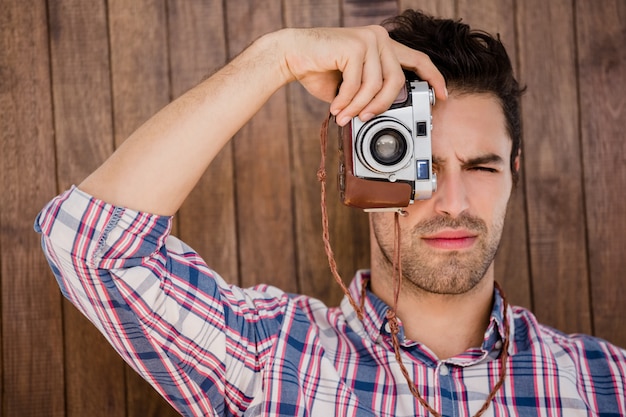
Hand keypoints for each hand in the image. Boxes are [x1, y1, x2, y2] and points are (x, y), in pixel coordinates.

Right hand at [276, 25, 446, 125]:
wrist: (290, 55)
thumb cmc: (318, 70)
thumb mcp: (350, 86)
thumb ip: (368, 94)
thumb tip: (380, 116)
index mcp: (382, 45)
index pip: (417, 59)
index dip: (433, 78)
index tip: (442, 95)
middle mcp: (379, 38)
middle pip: (396, 81)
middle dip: (381, 107)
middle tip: (364, 119)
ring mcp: (368, 39)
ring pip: (375, 86)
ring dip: (358, 107)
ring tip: (343, 116)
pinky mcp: (354, 45)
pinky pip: (357, 85)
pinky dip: (345, 101)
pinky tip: (334, 106)